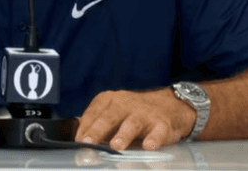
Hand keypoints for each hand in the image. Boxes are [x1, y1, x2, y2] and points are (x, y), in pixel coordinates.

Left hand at [75, 89, 195, 150]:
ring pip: (131, 124)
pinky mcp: (162, 124)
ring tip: (116, 146)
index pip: (92, 115)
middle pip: (108, 118)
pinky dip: (154, 139)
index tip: (78, 142)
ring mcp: (144, 114)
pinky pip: (158, 132)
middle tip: (88, 142)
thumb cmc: (134, 113)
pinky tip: (149, 146)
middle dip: (97, 131)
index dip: (84, 129)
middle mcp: (124, 104)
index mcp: (108, 101)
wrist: (170, 105)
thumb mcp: (113, 113)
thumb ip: (97, 125)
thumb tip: (80, 141)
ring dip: (123, 135)